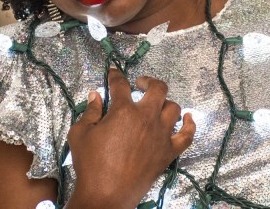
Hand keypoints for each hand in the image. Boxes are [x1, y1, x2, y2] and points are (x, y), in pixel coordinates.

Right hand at [65, 69, 195, 208]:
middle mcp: (146, 118)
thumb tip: (95, 96)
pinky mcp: (168, 152)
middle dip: (148, 81)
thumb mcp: (80, 134)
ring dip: (165, 102)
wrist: (106, 195)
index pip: (120, 85)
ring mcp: (161, 135)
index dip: (115, 76)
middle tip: (140, 84)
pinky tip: (187, 118)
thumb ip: (90, 112)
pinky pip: (187, 135)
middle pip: (157, 89)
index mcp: (124, 111)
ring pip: (174, 108)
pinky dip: (189, 124)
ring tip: (157, 105)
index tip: (113, 73)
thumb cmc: (91, 165)